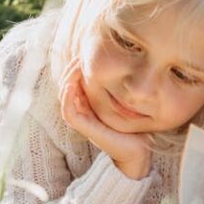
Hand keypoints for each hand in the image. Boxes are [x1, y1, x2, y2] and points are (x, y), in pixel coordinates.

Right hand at [59, 60, 151, 179]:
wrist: (139, 150)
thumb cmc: (136, 126)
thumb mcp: (128, 102)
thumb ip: (122, 88)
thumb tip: (127, 66)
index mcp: (91, 105)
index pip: (75, 83)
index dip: (76, 69)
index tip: (84, 54)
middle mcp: (84, 112)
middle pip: (67, 87)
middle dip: (70, 70)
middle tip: (78, 56)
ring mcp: (83, 121)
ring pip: (65, 97)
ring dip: (67, 80)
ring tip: (75, 66)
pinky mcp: (85, 129)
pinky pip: (69, 112)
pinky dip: (68, 98)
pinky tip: (73, 84)